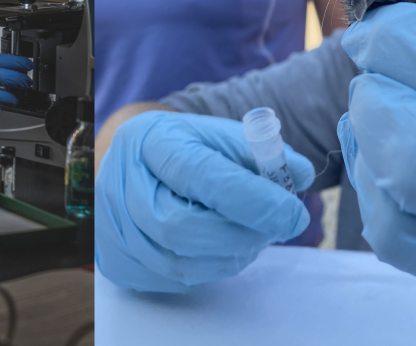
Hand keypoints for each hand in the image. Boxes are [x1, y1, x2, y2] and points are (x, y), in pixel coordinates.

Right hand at [95, 111, 314, 292]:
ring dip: (232, 254)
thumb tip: (298, 174)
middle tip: (278, 226)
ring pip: (181, 263)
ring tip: (254, 233)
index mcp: (151, 141)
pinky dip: (212, 268)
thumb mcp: (220, 134)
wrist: (134, 164)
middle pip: (184, 228)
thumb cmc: (185, 147)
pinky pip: (175, 281)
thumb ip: (260, 152)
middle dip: (243, 233)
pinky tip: (226, 246)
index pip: (199, 175)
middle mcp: (123, 186)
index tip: (293, 212)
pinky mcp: (121, 263)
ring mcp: (117, 229)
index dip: (251, 199)